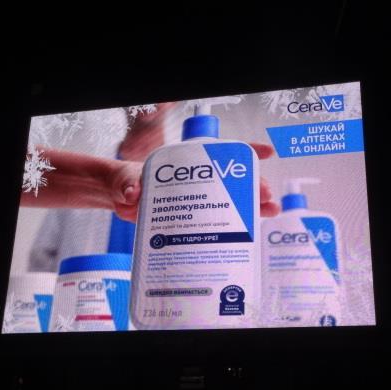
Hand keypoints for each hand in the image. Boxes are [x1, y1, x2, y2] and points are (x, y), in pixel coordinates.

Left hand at [111, 142, 280, 221]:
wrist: (119, 201)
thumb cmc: (127, 182)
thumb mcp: (126, 180)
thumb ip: (128, 184)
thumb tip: (132, 192)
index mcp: (186, 166)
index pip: (220, 154)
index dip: (245, 152)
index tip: (266, 153)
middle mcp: (197, 183)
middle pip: (232, 182)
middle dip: (254, 186)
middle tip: (266, 196)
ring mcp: (197, 203)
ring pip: (231, 203)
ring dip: (253, 208)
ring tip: (270, 213)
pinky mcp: (193, 223)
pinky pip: (217, 226)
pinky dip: (235, 230)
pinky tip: (249, 236)